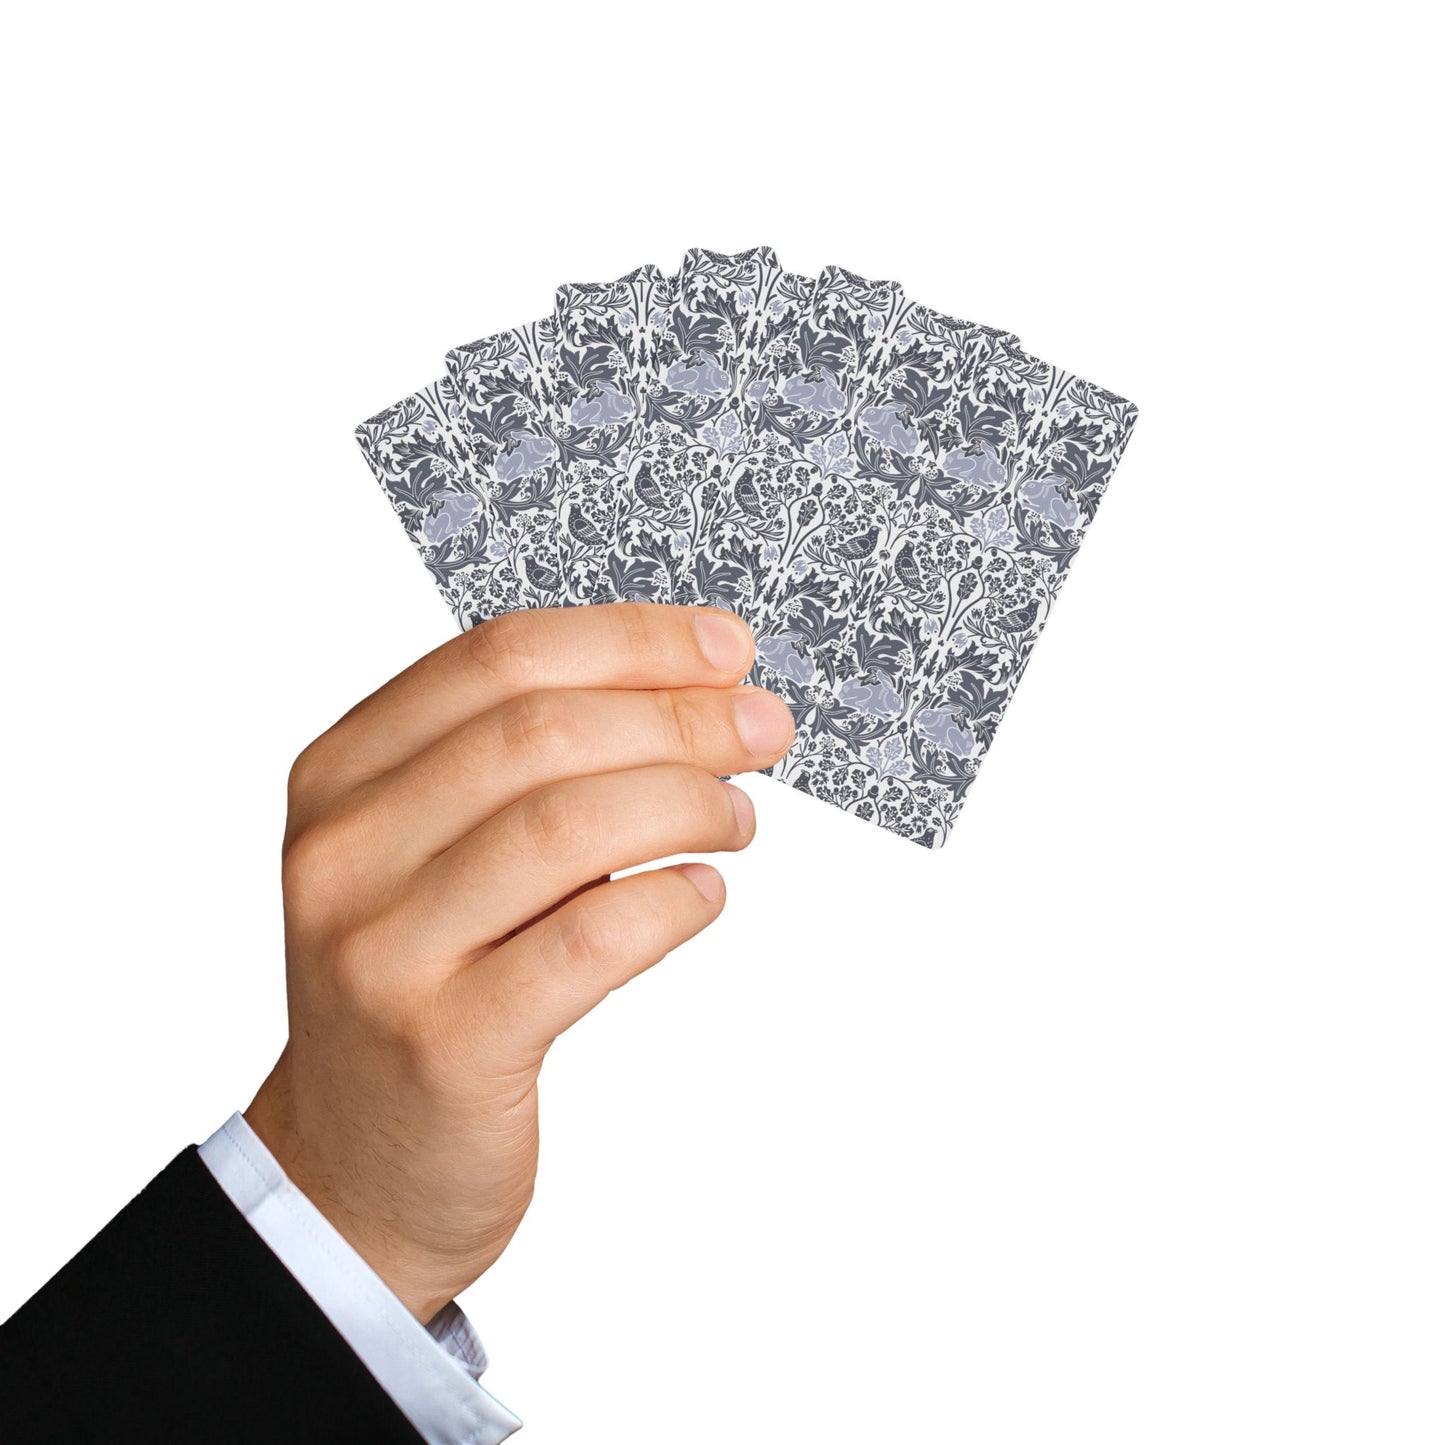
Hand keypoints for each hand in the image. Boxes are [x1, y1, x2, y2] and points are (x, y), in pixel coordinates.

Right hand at [244, 604, 793, 1321]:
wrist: (356, 1166)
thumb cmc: (426, 984)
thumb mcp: (434, 853)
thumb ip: (525, 767)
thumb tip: (696, 691)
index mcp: (341, 774)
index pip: (499, 657)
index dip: (632, 640)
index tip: (727, 649)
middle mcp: (344, 851)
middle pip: (540, 731)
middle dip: (680, 715)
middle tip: (764, 729)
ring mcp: (385, 950)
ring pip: (566, 826)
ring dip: (685, 803)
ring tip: (738, 817)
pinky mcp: (445, 1043)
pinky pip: (589, 940)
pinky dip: (668, 901)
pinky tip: (700, 893)